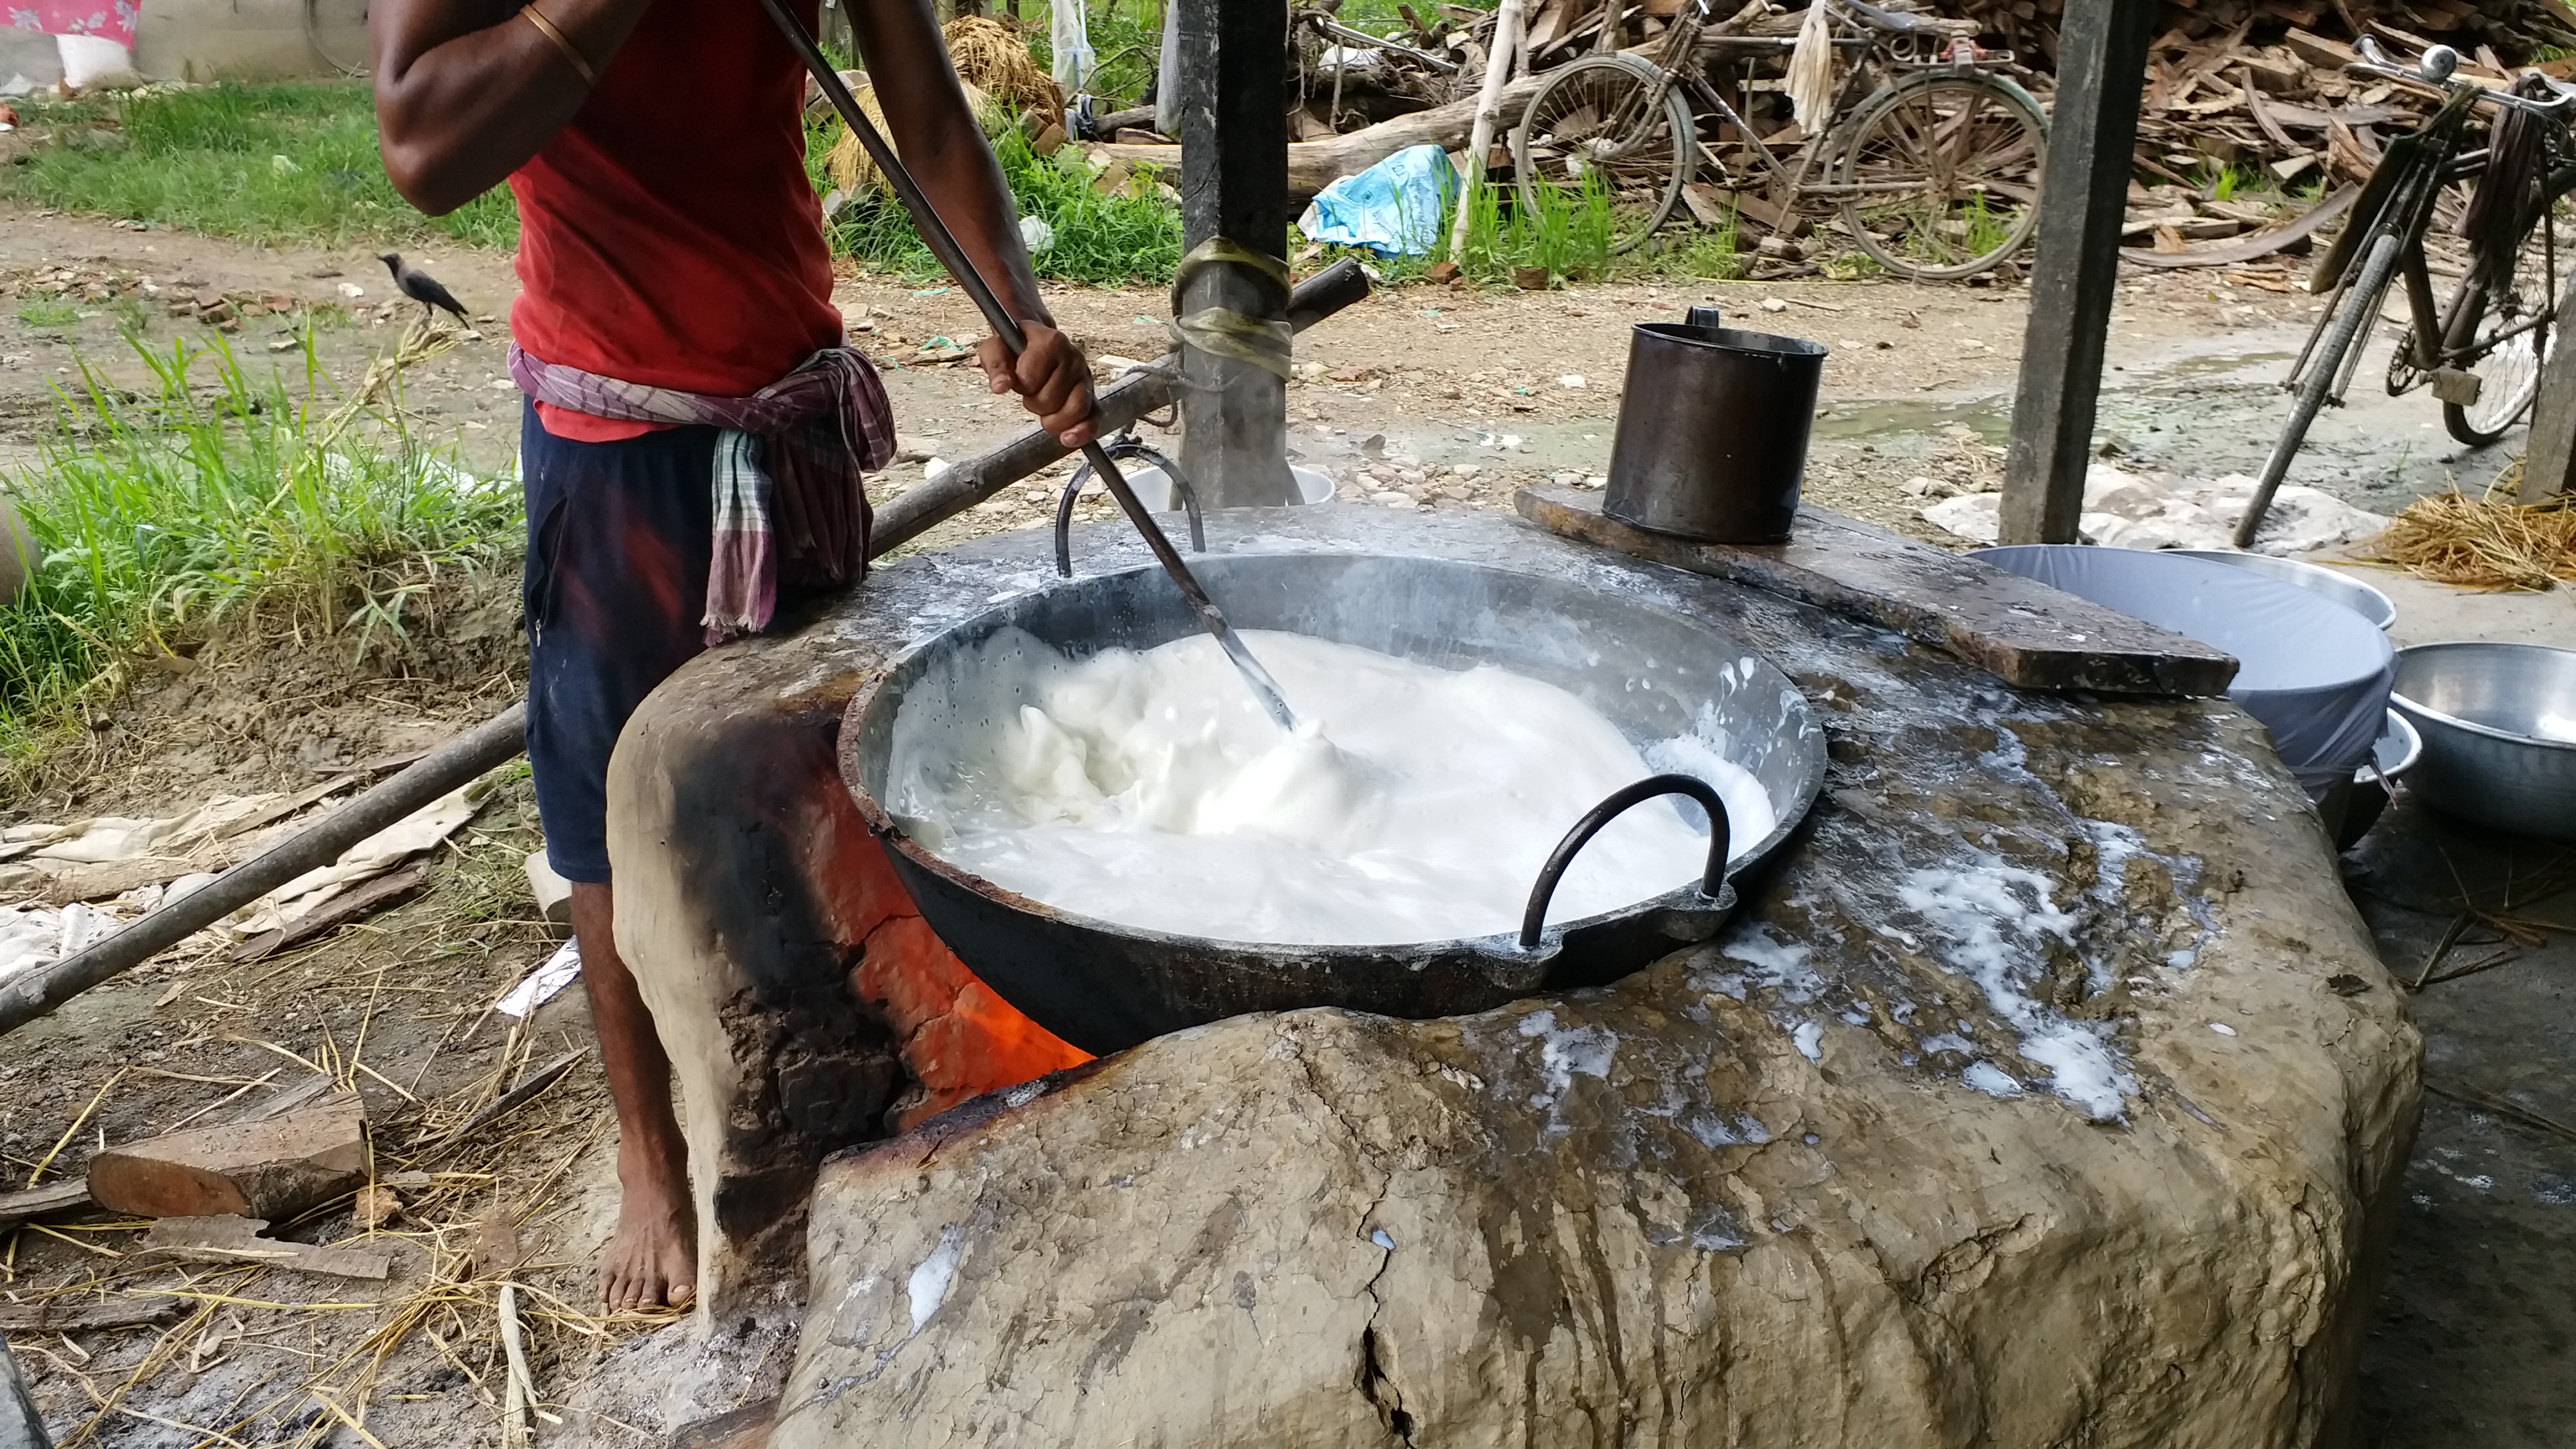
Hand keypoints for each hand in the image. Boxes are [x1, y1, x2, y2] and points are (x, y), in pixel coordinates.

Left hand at [979, 321, 1095, 448]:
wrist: (1035, 341)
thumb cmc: (1016, 346)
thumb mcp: (997, 348)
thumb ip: (996, 363)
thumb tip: (1000, 386)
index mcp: (1051, 343)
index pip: (1031, 380)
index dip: (1020, 385)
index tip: (1018, 377)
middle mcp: (1073, 358)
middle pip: (1051, 400)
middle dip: (1034, 402)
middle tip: (1031, 390)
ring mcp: (1084, 377)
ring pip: (1075, 411)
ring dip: (1054, 419)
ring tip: (1044, 408)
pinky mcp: (1091, 395)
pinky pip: (1094, 417)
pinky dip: (1082, 431)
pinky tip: (1068, 437)